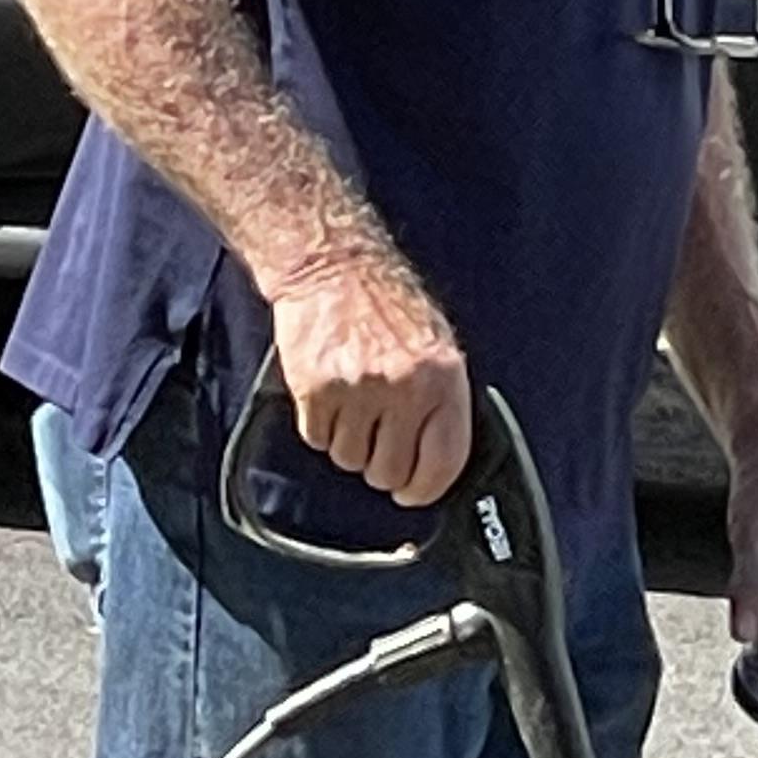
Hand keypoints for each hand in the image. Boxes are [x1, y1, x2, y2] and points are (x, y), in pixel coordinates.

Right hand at [269, 250, 472, 506]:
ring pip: (349, 460)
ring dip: (348, 443)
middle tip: (375, 435)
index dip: (425, 489)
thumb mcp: (437, 347)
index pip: (442, 464)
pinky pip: (317, 440)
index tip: (413, 492)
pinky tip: (329, 394)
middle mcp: (403, 388)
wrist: (333, 265)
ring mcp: (357, 390)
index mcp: (442, 380)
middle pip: (388, 473)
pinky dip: (320, 427)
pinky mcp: (315, 390)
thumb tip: (435, 465)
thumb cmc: (387, 306)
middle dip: (381, 466)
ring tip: (352, 403)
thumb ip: (441, 404)